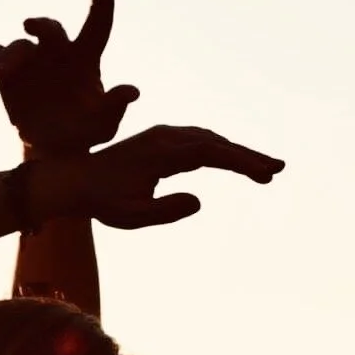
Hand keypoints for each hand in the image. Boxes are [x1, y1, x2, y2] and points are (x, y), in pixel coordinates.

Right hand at [0, 0, 140, 156]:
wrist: (52, 148)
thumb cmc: (83, 132)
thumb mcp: (103, 125)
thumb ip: (115, 107)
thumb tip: (133, 92)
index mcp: (86, 59)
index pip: (96, 28)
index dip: (101, 7)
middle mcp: (58, 53)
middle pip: (51, 30)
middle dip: (41, 25)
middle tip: (30, 25)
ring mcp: (31, 60)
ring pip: (19, 45)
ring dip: (9, 57)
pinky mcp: (8, 71)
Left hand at [61, 124, 284, 229]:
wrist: (75, 180)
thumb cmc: (101, 202)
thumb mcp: (129, 216)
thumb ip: (163, 210)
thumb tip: (198, 201)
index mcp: (160, 153)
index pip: (210, 153)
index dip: (240, 161)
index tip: (264, 173)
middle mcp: (165, 138)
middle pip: (216, 142)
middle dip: (248, 156)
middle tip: (279, 169)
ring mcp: (164, 137)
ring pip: (210, 140)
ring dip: (237, 153)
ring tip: (265, 171)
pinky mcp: (163, 141)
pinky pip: (199, 142)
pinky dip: (221, 150)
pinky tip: (235, 161)